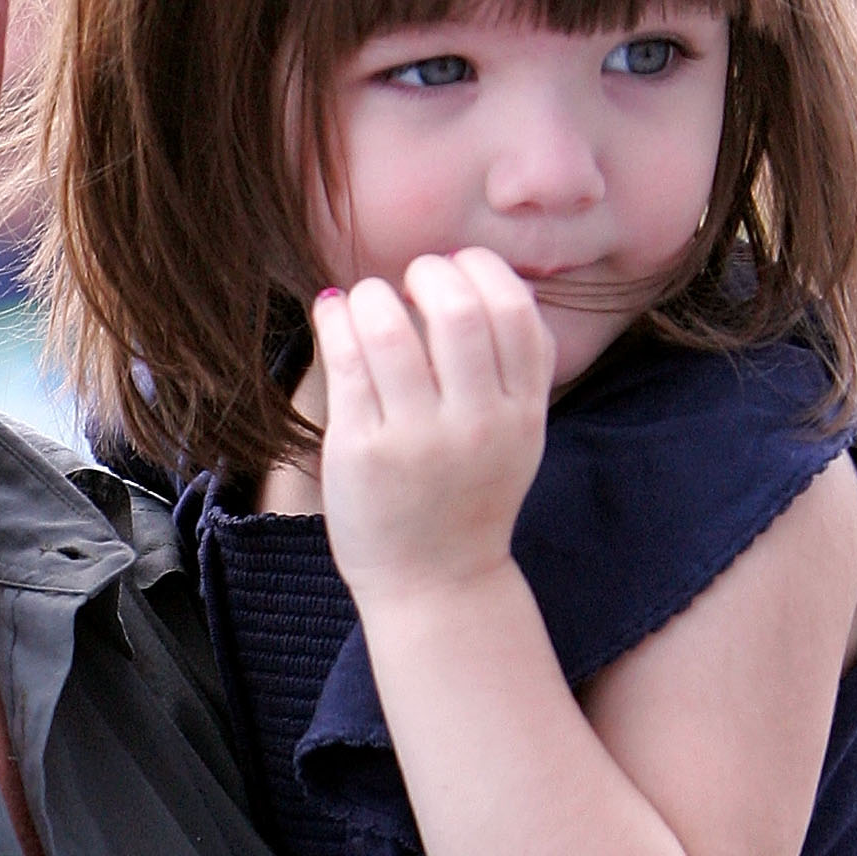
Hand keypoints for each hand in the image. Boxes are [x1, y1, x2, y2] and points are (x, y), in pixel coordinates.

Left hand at [314, 252, 553, 607]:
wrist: (436, 585)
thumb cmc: (467, 498)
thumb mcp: (515, 435)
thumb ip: (508, 367)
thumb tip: (469, 274)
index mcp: (522, 413)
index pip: (516, 312)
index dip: (482, 272)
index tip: (454, 270)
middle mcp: (477, 424)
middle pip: (459, 311)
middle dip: (427, 275)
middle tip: (406, 284)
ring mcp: (418, 440)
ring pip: (390, 330)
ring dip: (371, 297)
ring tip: (364, 304)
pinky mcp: (363, 451)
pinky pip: (346, 361)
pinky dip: (336, 321)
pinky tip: (333, 316)